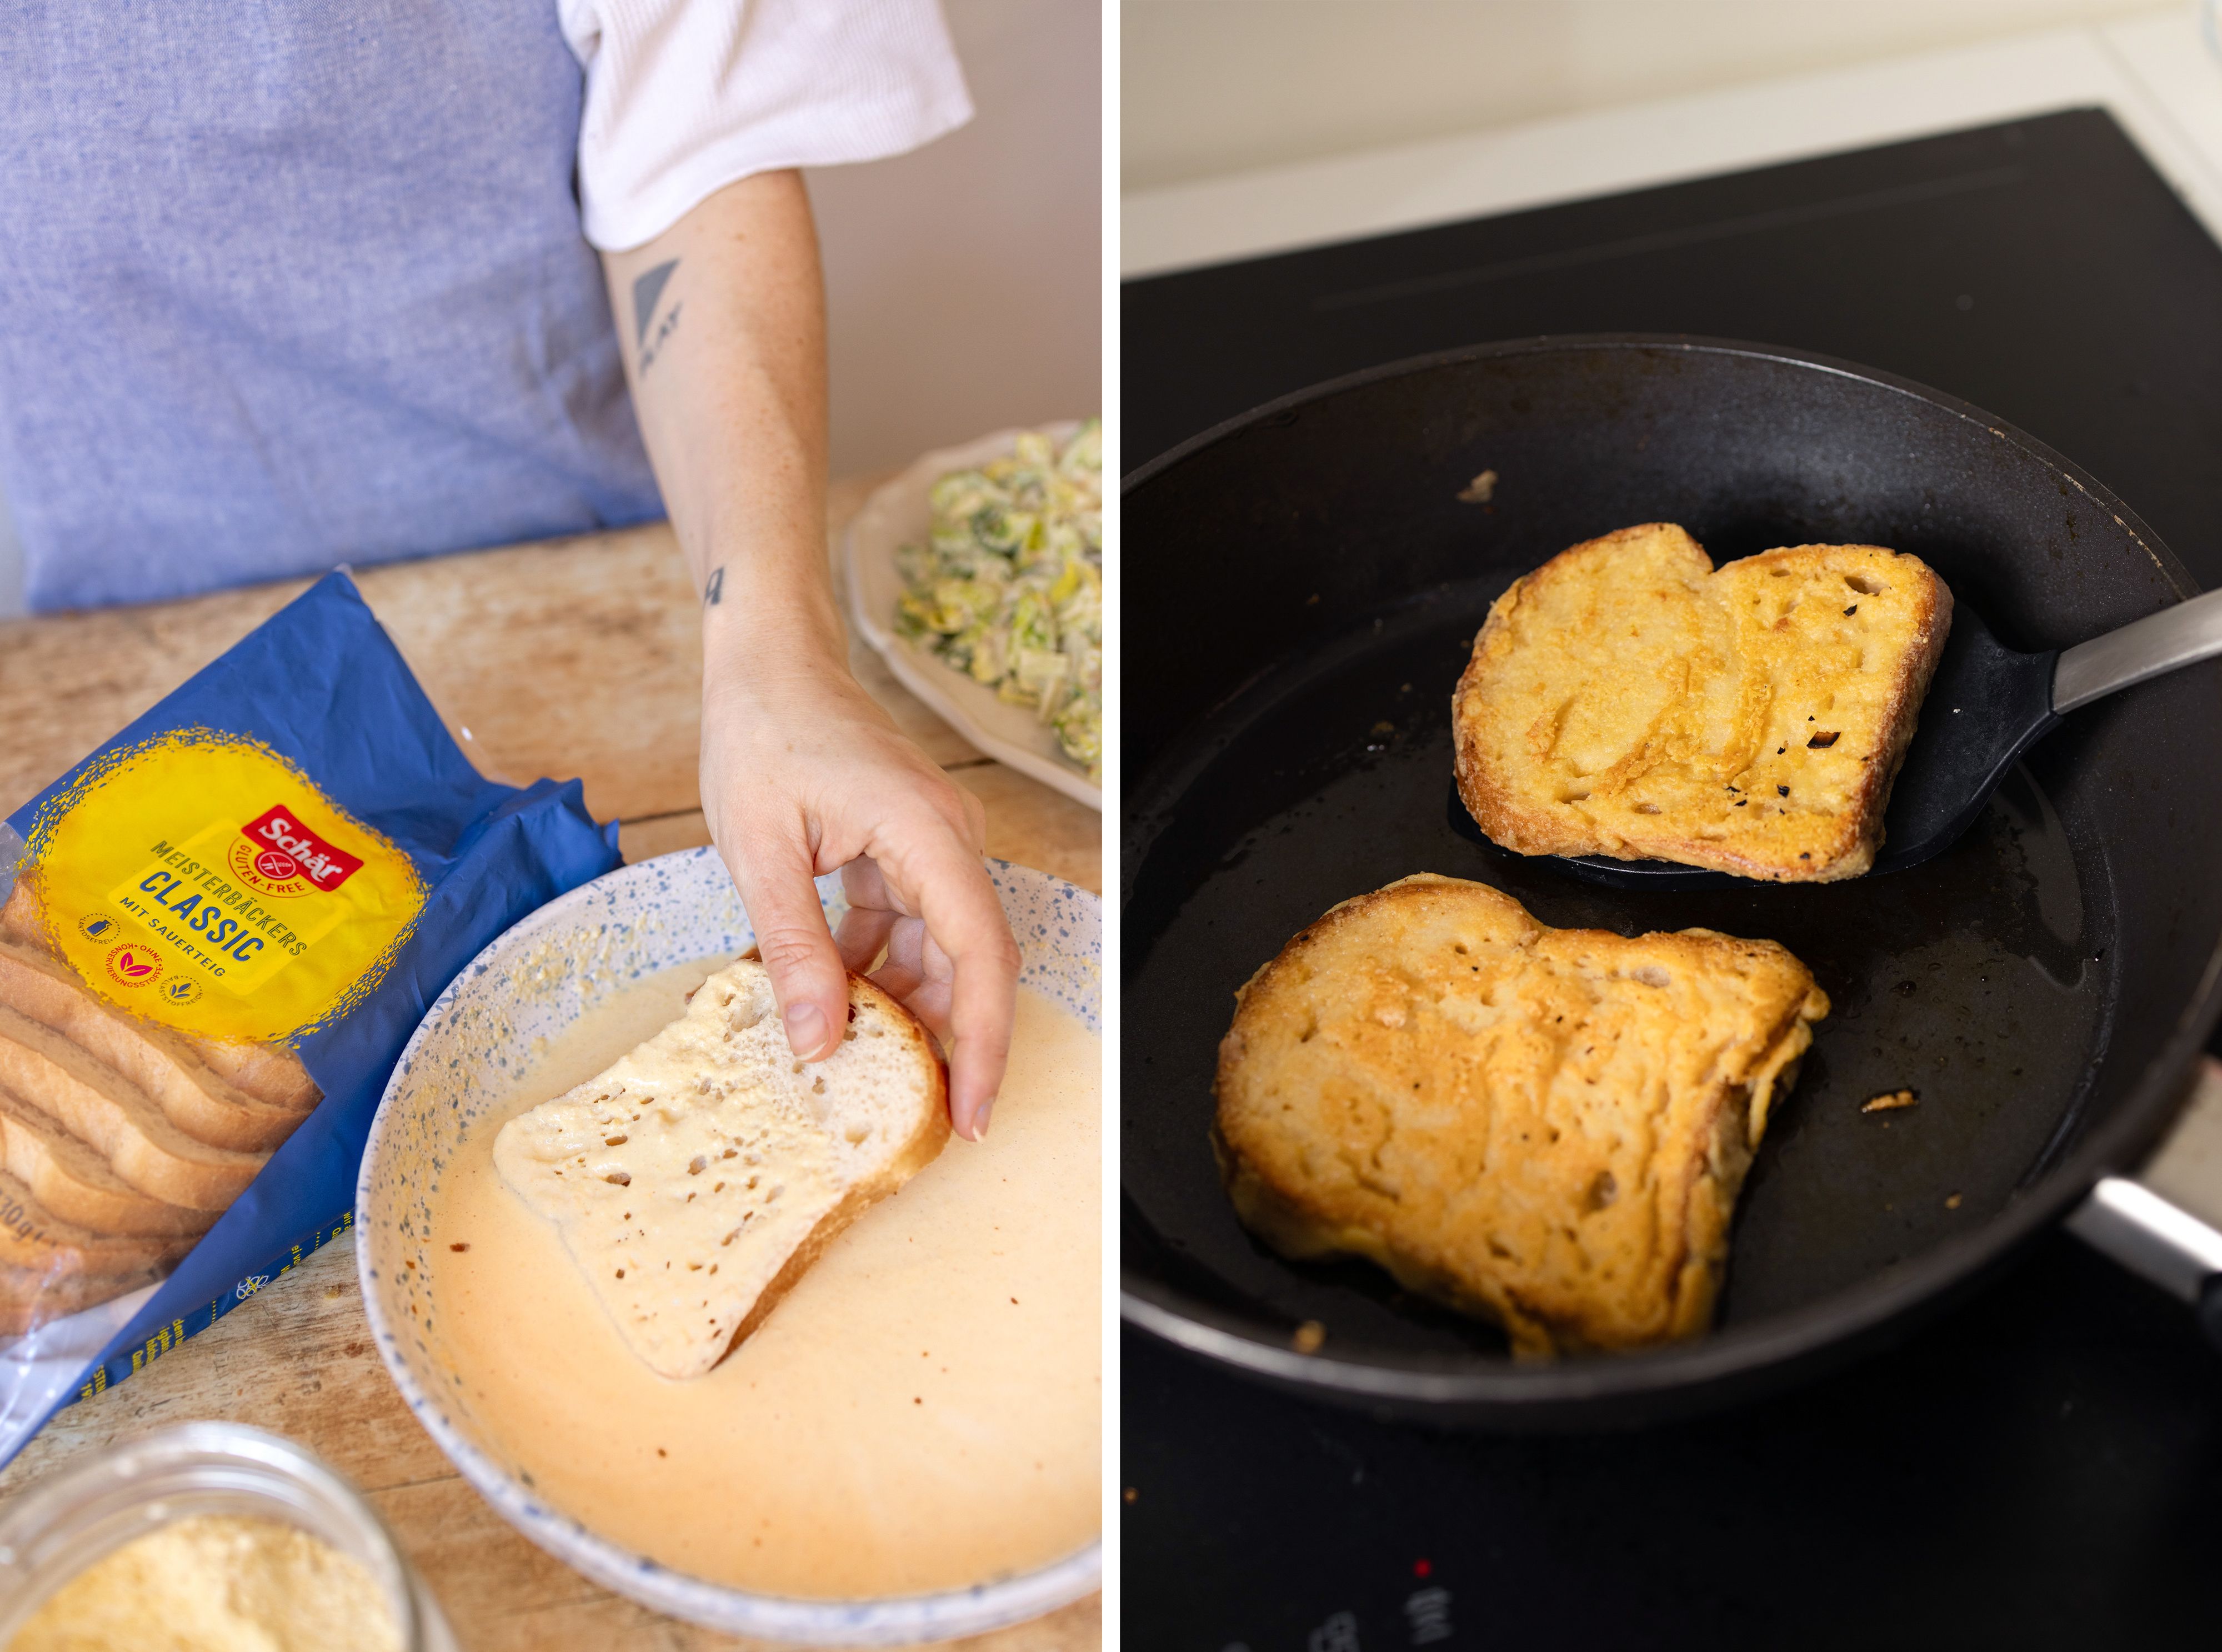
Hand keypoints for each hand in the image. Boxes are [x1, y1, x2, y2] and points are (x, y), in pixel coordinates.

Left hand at [699, 637, 1017, 1140]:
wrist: (766, 659)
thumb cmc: (761, 732)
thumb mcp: (760, 851)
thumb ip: (797, 949)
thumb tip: (818, 1042)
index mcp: (926, 833)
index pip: (980, 955)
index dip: (984, 1041)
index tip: (974, 1108)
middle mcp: (948, 838)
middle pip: (972, 960)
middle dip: (952, 1041)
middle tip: (926, 1117)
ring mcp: (931, 841)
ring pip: (939, 947)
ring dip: (904, 1004)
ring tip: (861, 1064)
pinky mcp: (906, 845)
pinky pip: (909, 923)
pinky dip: (877, 965)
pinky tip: (832, 999)